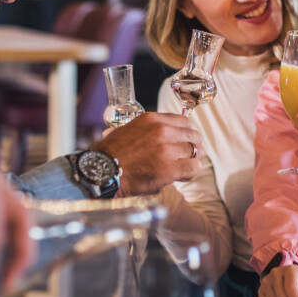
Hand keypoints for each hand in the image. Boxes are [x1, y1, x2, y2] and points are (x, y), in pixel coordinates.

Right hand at [91, 112, 205, 195]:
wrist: (102, 172)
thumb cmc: (111, 155)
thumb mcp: (129, 130)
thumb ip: (148, 130)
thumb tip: (162, 135)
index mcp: (152, 119)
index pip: (184, 121)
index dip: (186, 133)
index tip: (184, 141)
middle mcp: (162, 131)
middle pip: (193, 135)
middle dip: (193, 146)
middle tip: (189, 156)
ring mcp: (167, 149)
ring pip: (196, 151)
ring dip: (192, 160)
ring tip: (185, 168)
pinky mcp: (170, 168)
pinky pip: (193, 167)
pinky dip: (191, 173)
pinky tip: (183, 177)